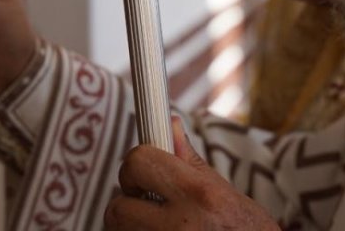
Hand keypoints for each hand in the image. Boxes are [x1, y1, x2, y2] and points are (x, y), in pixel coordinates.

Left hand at [104, 117, 276, 229]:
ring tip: (159, 226)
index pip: (139, 163)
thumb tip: (171, 125)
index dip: (135, 164)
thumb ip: (191, 164)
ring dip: (132, 227)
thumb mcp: (228, 196)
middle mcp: (180, 225)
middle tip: (146, 205)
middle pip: (117, 208)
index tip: (141, 171)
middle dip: (127, 204)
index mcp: (199, 195)